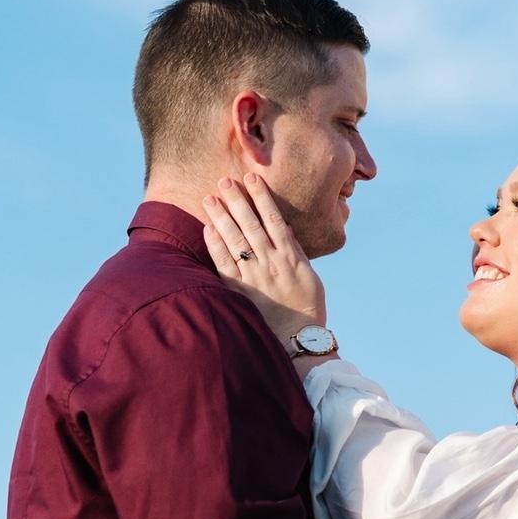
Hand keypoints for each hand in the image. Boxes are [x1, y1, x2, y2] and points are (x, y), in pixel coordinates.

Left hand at [203, 174, 327, 343]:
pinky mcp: (241, 291)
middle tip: (224, 180)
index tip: (253, 178)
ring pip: (235, 240)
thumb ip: (296, 253)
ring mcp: (255, 276)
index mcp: (291, 257)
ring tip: (210, 198)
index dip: (262, 197)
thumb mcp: (309, 277)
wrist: (299, 340)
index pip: (274, 219)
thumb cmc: (307, 308)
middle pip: (251, 225)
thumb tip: (287, 230)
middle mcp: (272, 263)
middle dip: (237, 200)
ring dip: (222, 217)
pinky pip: (225, 264)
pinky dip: (216, 246)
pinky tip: (208, 229)